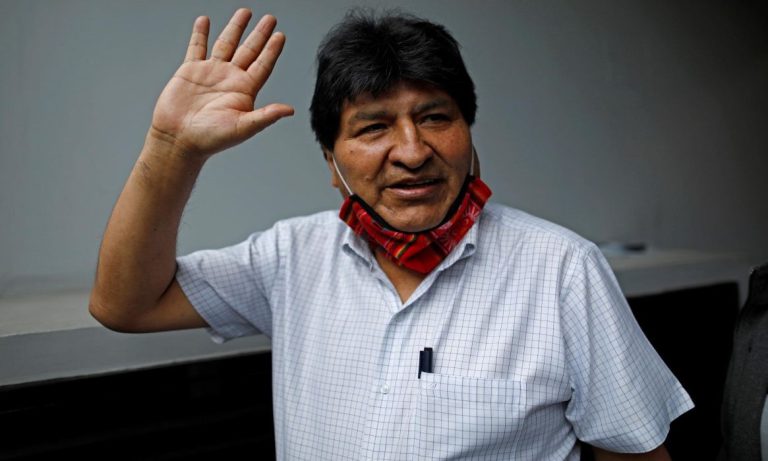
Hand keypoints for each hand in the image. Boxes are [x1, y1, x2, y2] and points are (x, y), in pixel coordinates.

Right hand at [150, 9, 293, 158]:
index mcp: (244, 91)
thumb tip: (290, 110)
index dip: (272, 50)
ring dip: (235, 28)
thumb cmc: (211, 139)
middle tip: (271, 18)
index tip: (280, 35)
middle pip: (249, 50)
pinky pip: (196, 47)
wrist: (179, 140)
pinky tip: (205, 20)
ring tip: (245, 12)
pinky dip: (200, 33)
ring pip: (226, 44)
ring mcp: (210, 73)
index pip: (262, 65)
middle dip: (259, 34)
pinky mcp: (190, 71)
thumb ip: (266, 116)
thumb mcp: (243, 127)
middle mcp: (230, 79)